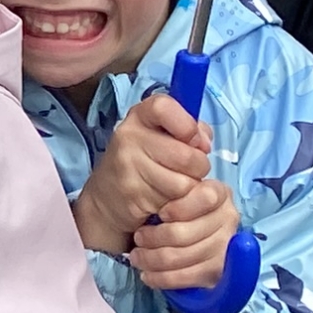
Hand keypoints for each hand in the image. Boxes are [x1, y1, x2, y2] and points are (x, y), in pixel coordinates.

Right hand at [78, 91, 215, 255]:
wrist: (108, 196)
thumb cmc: (145, 159)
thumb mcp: (163, 134)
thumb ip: (190, 129)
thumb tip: (204, 144)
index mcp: (140, 116)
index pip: (163, 108)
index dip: (187, 125)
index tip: (192, 139)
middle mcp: (128, 137)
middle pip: (187, 156)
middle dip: (198, 167)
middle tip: (187, 169)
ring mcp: (128, 166)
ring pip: (184, 183)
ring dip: (188, 188)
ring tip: (175, 184)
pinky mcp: (133, 194)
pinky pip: (174, 202)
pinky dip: (177, 204)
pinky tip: (164, 198)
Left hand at [125, 174, 243, 305]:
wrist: (179, 236)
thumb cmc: (171, 208)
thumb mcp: (170, 192)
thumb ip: (170, 191)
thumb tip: (157, 205)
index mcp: (218, 193)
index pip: (207, 197)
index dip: (181, 208)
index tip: (161, 213)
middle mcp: (228, 219)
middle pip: (186, 233)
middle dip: (154, 238)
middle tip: (138, 238)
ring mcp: (225, 247)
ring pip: (182, 256)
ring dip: (152, 259)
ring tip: (137, 256)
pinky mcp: (217, 271)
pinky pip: (185, 277)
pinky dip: (161, 278)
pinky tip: (147, 275)